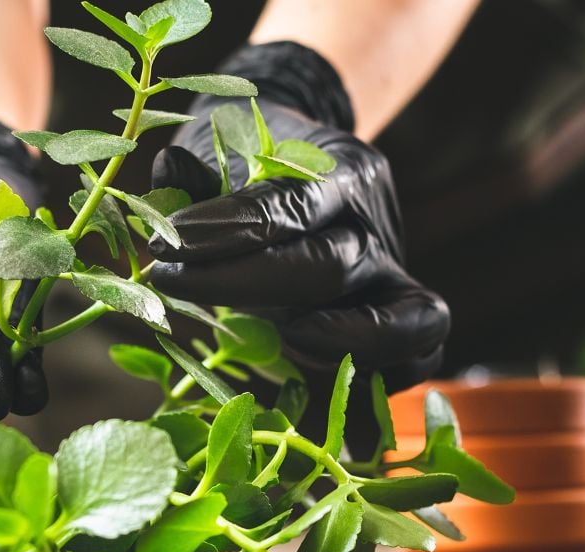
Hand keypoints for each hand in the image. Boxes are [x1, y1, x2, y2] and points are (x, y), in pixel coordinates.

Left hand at [146, 42, 448, 391]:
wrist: (298, 161)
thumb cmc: (248, 161)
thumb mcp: (219, 150)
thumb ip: (194, 172)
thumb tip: (168, 177)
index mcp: (342, 169)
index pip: (293, 205)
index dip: (226, 231)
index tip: (165, 245)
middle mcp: (375, 222)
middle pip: (331, 268)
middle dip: (243, 284)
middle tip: (171, 281)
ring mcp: (394, 272)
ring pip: (400, 320)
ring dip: (328, 341)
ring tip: (266, 337)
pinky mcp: (402, 312)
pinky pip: (420, 350)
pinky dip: (380, 368)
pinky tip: (312, 364)